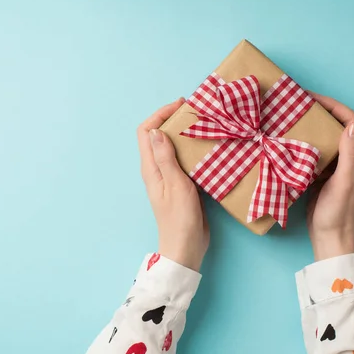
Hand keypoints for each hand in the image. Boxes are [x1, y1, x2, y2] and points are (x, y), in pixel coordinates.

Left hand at [137, 98, 209, 271]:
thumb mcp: (176, 185)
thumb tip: (156, 131)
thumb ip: (166, 158)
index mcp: (151, 168)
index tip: (180, 106)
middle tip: (195, 112)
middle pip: (158, 136)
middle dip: (172, 119)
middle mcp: (156, 169)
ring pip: (171, 147)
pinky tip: (207, 147)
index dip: (159, 114)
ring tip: (203, 125)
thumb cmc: (180, 219)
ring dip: (183, 133)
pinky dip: (192, 149)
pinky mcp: (181, 184)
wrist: (186, 247)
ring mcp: (168, 177)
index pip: (146, 132)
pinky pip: (183, 160)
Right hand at [307, 93, 353, 260]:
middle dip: (323, 111)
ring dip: (315, 125)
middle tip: (301, 104)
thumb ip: (349, 155)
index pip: (352, 122)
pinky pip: (320, 151)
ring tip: (295, 117)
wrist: (329, 239)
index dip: (335, 106)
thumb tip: (352, 125)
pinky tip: (293, 139)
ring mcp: (340, 166)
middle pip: (341, 126)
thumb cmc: (338, 214)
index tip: (313, 99)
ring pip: (329, 137)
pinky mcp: (327, 174)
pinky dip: (308, 141)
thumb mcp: (344, 183)